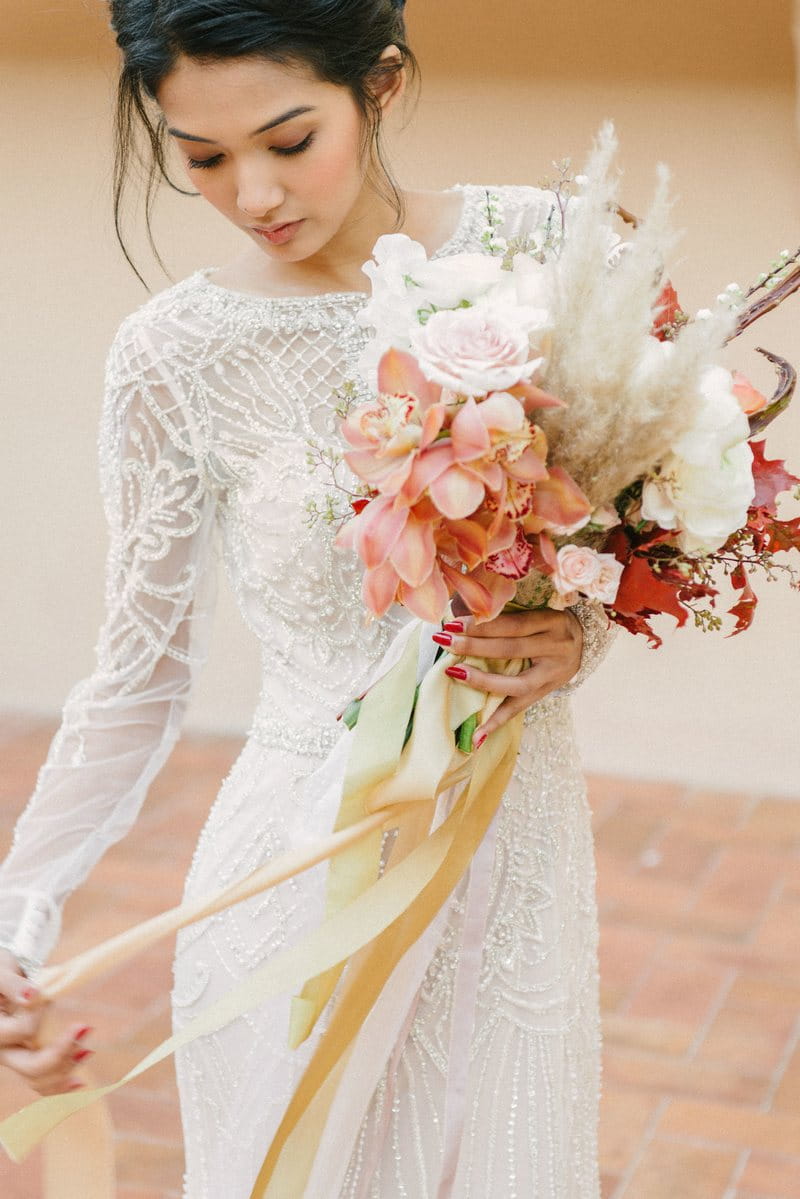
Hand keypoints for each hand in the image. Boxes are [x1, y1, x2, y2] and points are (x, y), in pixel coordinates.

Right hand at [0, 949, 91, 1095]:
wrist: (1, 983)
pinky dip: (60, 1085)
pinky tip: (80, 1083)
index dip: (40, 1015)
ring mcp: (15, 1058)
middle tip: (84, 1028)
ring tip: (87, 1051)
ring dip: (66, 1068)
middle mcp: (3, 1050)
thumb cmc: (1, 975)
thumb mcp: (2, 972)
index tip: (47, 996)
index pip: (23, 1031)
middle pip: (31, 1066)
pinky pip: (42, 1083)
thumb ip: (12, 984)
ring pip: (39, 1079)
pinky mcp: (26, 1061)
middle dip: (61, 1053)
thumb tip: (32, 996)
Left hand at [433, 608, 582, 744]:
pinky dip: (497, 722)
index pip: (513, 624)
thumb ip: (505, 611)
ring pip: (517, 683)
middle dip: (475, 646)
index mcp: (551, 621)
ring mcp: (552, 674)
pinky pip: (520, 709)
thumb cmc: (550, 621)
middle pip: (511, 649)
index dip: (483, 624)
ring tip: (454, 674)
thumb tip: (458, 609)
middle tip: (446, 642)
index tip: (453, 623)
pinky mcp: (547, 693)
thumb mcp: (536, 609)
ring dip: (483, 681)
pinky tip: (477, 736)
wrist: (585, 641)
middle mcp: (555, 647)